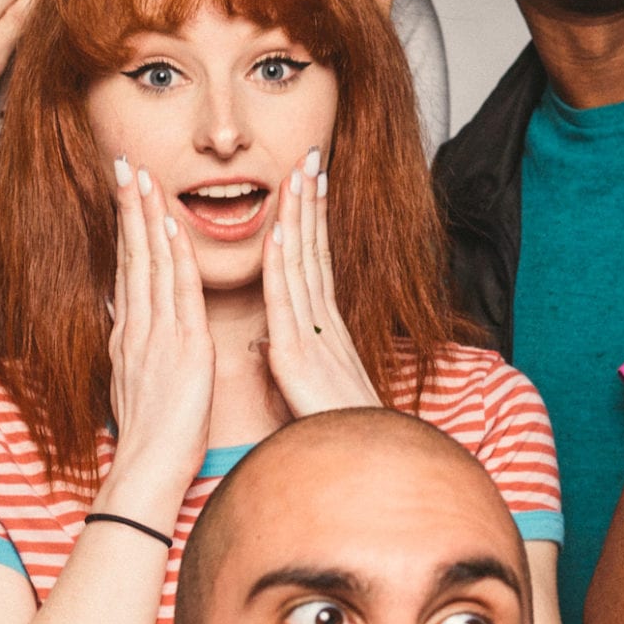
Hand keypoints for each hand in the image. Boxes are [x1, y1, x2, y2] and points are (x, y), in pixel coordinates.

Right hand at [95, 159, 214, 523]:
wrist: (149, 470)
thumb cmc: (154, 434)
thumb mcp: (138, 381)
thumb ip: (134, 345)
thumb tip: (125, 316)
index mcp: (132, 336)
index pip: (129, 270)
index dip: (128, 228)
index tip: (127, 192)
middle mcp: (139, 328)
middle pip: (133, 256)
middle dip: (130, 208)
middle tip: (125, 164)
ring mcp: (158, 336)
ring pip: (150, 264)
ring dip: (147, 218)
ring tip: (141, 177)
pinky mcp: (182, 348)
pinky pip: (177, 293)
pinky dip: (171, 257)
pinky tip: (167, 227)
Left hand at [263, 148, 383, 415]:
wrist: (356, 466)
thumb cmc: (331, 435)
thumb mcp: (302, 390)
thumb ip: (286, 361)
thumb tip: (266, 345)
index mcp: (321, 330)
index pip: (315, 264)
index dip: (311, 223)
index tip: (309, 186)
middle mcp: (321, 324)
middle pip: (314, 251)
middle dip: (311, 203)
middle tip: (309, 158)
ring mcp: (313, 335)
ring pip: (303, 264)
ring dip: (300, 216)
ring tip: (298, 173)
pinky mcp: (299, 354)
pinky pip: (289, 302)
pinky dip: (283, 264)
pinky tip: (279, 232)